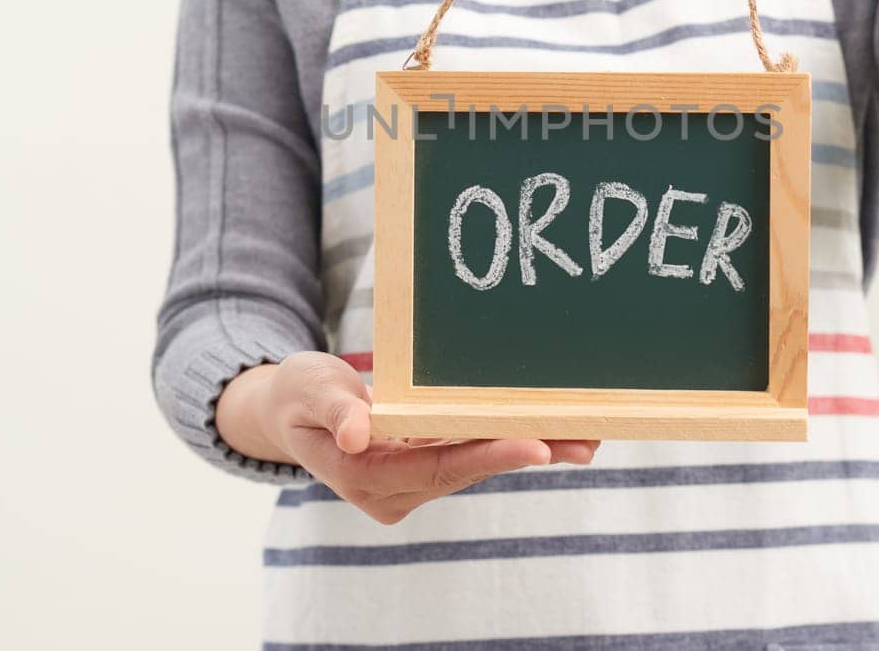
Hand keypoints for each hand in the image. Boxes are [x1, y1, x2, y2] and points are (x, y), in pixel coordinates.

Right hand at [215, 352, 598, 524]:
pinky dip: (510, 441)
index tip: (535, 446)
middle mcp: (396, 490)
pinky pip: (474, 453)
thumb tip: (356, 434)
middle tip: (585, 440)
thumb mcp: (308, 390)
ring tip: (587, 437)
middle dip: (527, 454)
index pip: (437, 469)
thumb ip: (334, 409)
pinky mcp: (426, 464)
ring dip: (532, 450)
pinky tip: (554, 432)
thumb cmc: (299, 394)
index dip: (487, 457)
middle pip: (470, 471)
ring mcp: (413, 481)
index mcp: (367, 477)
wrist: (291, 411)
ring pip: (479, 464)